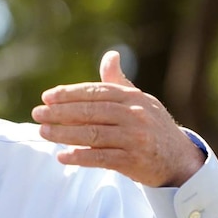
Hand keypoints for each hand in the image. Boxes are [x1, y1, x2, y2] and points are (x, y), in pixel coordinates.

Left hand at [31, 50, 204, 186]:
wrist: (180, 159)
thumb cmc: (152, 125)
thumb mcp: (139, 100)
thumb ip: (118, 81)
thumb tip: (110, 55)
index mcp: (133, 98)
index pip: (96, 92)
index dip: (70, 94)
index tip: (47, 96)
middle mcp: (134, 116)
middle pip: (91, 112)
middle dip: (61, 113)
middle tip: (37, 113)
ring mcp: (135, 139)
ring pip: (93, 134)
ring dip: (65, 134)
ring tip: (43, 132)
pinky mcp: (134, 161)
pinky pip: (102, 158)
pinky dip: (80, 157)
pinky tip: (62, 155)